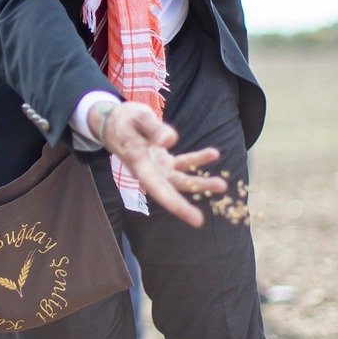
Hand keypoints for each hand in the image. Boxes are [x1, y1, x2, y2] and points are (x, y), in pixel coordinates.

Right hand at [87, 100, 226, 227]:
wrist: (114, 123)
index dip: (169, 200)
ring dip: (200, 184)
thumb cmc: (124, 120)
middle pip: (167, 190)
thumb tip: (171, 140)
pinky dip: (198, 159)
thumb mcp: (138, 117)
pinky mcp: (163, 161)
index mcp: (138, 162)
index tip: (182, 212)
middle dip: (182, 206)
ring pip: (179, 180)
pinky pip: (183, 163)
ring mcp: (157, 167)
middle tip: (199, 221)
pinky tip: (213, 154)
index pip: (153, 185)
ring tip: (222, 185)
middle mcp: (148, 170)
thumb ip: (154, 128)